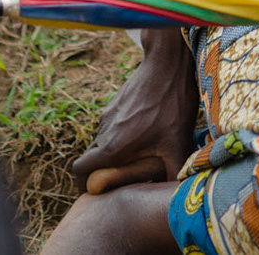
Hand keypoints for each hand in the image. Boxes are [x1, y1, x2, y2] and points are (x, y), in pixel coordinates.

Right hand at [72, 42, 199, 194]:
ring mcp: (108, 115)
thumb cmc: (172, 104)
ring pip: (100, 141)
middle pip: (89, 158)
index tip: (97, 190)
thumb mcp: (178, 142)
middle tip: (119, 177)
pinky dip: (118, 136)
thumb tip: (176, 194)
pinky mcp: (115, 103)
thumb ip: (174, 172)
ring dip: (111, 152)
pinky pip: (110, 126)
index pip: (80, 171)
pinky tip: (142, 134)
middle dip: (100, 170)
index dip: (84, 184)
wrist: (167, 63)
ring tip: (135, 156)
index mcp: (112, 146)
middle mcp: (104, 131)